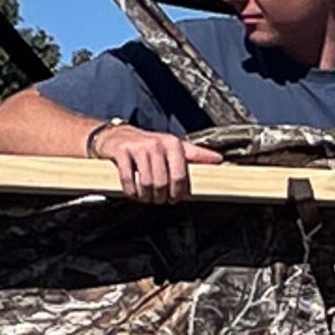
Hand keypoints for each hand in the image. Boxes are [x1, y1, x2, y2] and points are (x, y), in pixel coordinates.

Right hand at [96, 126, 219, 201]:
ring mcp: (138, 148)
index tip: (176, 198)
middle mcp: (157, 144)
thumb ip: (195, 154)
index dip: (179, 192)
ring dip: (146, 196)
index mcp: (173, 144)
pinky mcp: (122, 152)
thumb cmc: (147, 145)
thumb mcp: (172, 147)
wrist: (116, 136)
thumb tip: (218, 160)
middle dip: (161, 196)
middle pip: (163, 183)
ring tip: (146, 196)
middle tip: (159, 198)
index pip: (181, 175)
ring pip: (147, 183)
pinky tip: (133, 192)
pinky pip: (129, 180)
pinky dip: (131, 192)